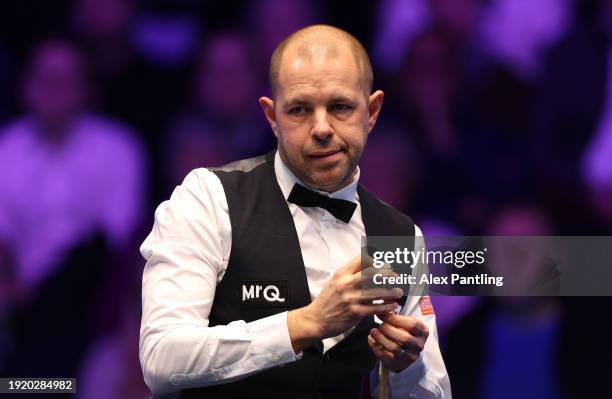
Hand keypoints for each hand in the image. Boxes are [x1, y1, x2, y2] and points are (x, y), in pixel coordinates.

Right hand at [288, 256, 402, 351]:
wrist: (316, 320)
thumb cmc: (327, 301)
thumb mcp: (334, 282)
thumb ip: (349, 274)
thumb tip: (368, 267)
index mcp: (341, 274)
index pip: (361, 259)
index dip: (375, 260)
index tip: (384, 264)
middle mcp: (346, 284)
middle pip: (372, 273)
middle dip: (388, 274)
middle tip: (396, 277)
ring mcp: (351, 298)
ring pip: (377, 292)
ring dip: (391, 291)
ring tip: (398, 292)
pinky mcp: (355, 313)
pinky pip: (375, 308)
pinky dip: (386, 306)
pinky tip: (392, 305)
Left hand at [368, 312, 428, 371]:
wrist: (405, 352)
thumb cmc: (403, 331)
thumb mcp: (404, 322)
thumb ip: (394, 315)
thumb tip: (380, 307)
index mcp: (423, 332)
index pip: (412, 324)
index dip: (395, 319)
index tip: (382, 314)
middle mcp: (419, 345)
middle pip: (403, 338)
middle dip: (388, 329)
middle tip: (380, 325)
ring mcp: (409, 357)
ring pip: (394, 348)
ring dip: (380, 338)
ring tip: (373, 331)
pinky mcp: (398, 364)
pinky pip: (384, 356)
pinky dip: (375, 346)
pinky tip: (371, 339)